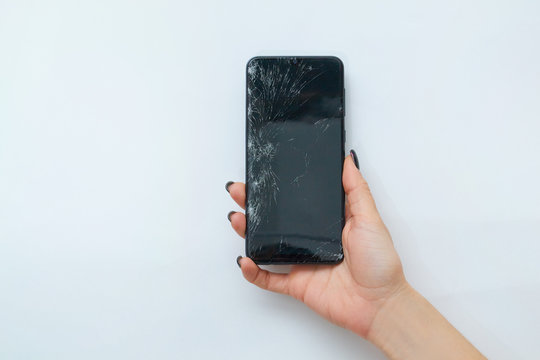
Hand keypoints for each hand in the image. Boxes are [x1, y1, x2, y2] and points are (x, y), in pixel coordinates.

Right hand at [226, 151, 406, 337]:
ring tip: (237, 219)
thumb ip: (356, 189)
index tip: (264, 174)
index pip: (296, 201)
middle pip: (276, 220)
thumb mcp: (369, 218)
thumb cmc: (380, 263)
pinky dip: (254, 272)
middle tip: (240, 192)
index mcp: (327, 223)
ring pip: (267, 246)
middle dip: (254, 205)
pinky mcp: (297, 284)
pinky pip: (268, 279)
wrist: (380, 304)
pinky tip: (245, 260)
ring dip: (248, 233)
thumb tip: (347, 160)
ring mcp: (302, 262)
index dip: (279, 189)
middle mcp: (312, 240)